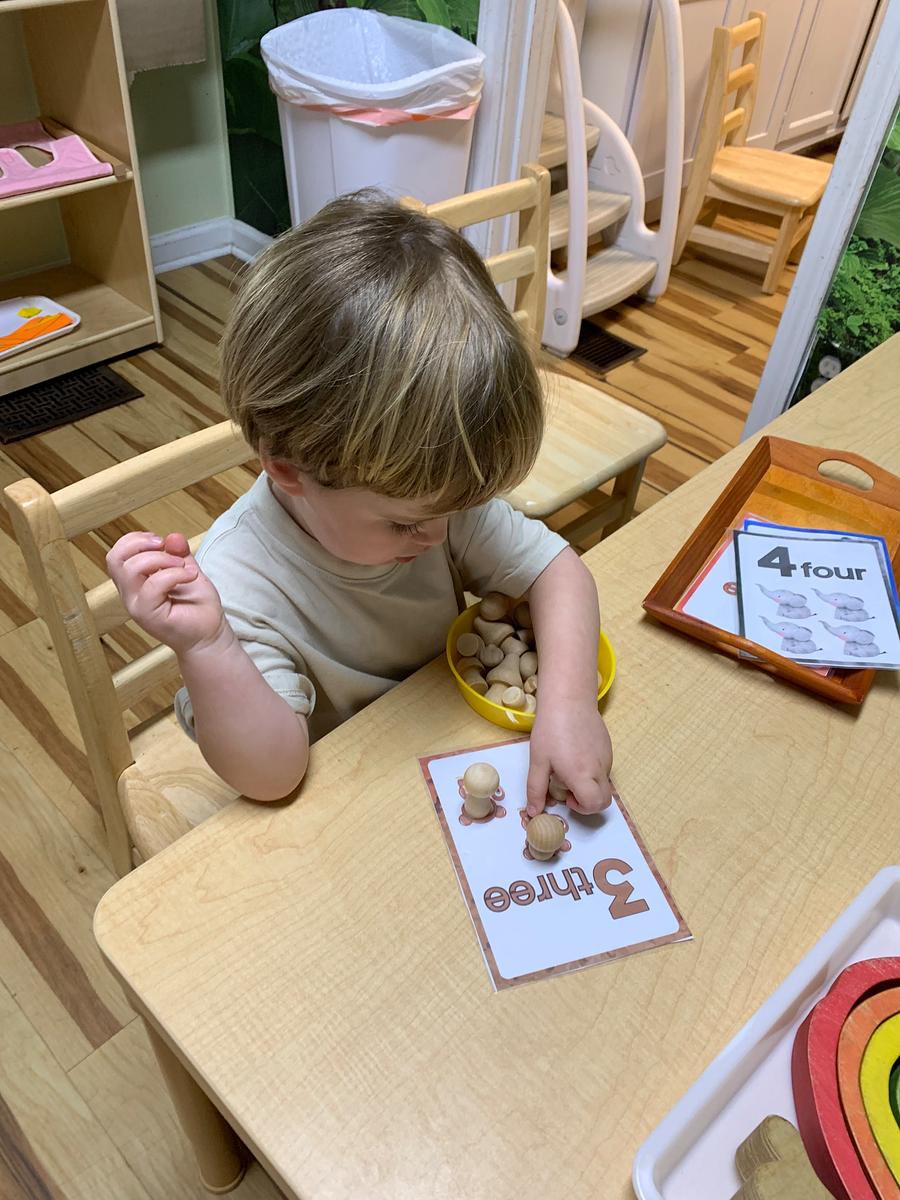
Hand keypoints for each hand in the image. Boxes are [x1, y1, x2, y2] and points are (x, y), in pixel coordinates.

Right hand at [106, 531, 228, 656]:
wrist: (209, 635)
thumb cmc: (198, 607)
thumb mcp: (187, 570)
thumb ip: (178, 554)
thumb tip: (172, 536)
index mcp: (134, 583)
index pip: (116, 555)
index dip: (134, 540)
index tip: (160, 541)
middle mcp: (130, 594)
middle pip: (115, 559)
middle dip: (141, 544)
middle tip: (166, 547)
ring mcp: (137, 606)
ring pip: (130, 569)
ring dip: (160, 559)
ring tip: (183, 566)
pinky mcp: (148, 616)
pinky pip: (152, 586)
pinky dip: (173, 574)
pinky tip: (190, 575)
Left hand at [526, 703, 612, 815]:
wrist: (569, 698)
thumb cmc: (551, 729)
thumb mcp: (538, 761)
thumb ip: (536, 789)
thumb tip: (534, 813)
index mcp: (582, 774)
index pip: (595, 805)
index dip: (582, 808)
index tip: (567, 797)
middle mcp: (599, 768)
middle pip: (605, 800)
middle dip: (588, 802)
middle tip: (568, 787)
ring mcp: (607, 757)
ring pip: (603, 783)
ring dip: (588, 784)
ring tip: (568, 764)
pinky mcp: (608, 747)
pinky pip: (603, 767)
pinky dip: (592, 770)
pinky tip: (575, 752)